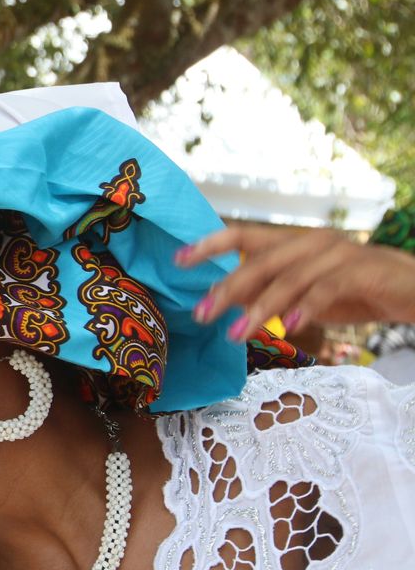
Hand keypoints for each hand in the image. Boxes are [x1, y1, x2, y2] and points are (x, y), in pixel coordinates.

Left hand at [179, 225, 414, 340]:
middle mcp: (312, 242)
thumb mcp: (302, 294)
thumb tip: (225, 302)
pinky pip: (326, 290)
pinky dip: (305, 307)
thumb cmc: (354, 290)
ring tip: (235, 333)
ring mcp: (337, 254)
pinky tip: (289, 325)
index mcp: (294, 242)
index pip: (244, 236)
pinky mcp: (360, 272)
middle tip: (201, 313)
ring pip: (289, 278)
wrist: (412, 289)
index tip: (178, 260)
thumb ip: (267, 293)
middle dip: (227, 288)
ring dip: (259, 308)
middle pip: (260, 260)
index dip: (210, 246)